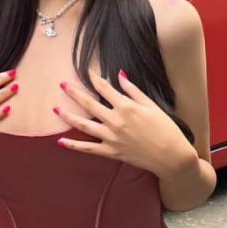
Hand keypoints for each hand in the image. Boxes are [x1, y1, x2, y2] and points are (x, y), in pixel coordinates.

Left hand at [54, 70, 196, 176]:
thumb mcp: (152, 105)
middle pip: (89, 103)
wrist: (171, 156)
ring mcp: (111, 138)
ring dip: (67, 116)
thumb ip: (133, 90)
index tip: (86, 71)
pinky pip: (87, 149)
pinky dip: (73, 146)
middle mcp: (115, 120)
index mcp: (126, 107)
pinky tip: (60, 141)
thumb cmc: (165, 129)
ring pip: (83, 125)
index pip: (104, 88)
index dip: (94, 78)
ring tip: (55, 109)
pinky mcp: (110, 152)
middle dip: (74, 92)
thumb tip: (120, 74)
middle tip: (62, 84)